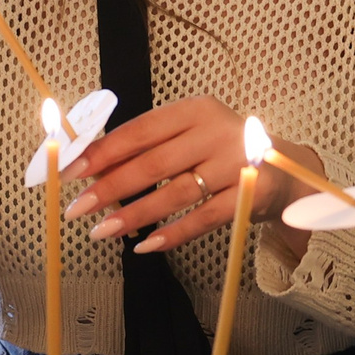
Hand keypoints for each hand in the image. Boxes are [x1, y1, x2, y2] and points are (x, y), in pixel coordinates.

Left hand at [58, 97, 310, 255]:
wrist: (284, 170)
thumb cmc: (221, 152)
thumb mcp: (188, 137)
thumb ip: (146, 148)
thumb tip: (90, 168)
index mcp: (194, 109)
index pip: (139, 130)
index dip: (102, 151)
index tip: (70, 171)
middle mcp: (216, 131)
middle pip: (153, 163)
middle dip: (110, 188)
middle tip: (77, 208)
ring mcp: (236, 163)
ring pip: (174, 194)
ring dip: (134, 215)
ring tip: (102, 231)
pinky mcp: (249, 195)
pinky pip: (203, 219)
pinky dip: (172, 234)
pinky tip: (144, 245)